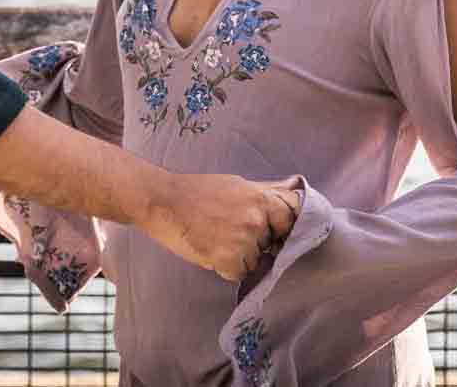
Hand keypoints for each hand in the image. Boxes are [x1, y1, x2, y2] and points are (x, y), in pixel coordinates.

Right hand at [140, 173, 302, 281]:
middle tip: (234, 232)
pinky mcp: (229, 260)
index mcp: (260, 198)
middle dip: (261, 242)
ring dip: (240, 256)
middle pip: (275, 242)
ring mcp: (244, 241)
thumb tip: (294, 189)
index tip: (277, 228)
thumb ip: (265, 192)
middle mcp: (257, 219)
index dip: (287, 223)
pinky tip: (210, 250)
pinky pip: (238, 273)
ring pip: (256, 260)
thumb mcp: (236, 184)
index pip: (294, 214)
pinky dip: (226, 268)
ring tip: (217, 238)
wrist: (163, 202)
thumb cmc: (197, 191)